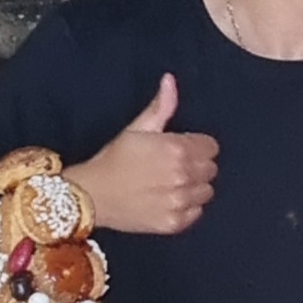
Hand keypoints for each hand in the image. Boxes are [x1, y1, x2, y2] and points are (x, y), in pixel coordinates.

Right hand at [67, 73, 218, 233]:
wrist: (92, 195)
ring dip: (194, 187)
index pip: (211, 147)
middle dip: (197, 165)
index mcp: (176, 149)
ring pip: (207, 192)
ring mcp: (178, 202)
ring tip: (172, 184)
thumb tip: (171, 80)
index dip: (197, 145)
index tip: (181, 148)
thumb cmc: (113, 158)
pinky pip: (196, 213)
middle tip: (174, 166)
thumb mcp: (136, 129)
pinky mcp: (173, 223)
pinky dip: (187, 208)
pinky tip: (169, 200)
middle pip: (211, 169)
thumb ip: (161, 107)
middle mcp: (182, 176)